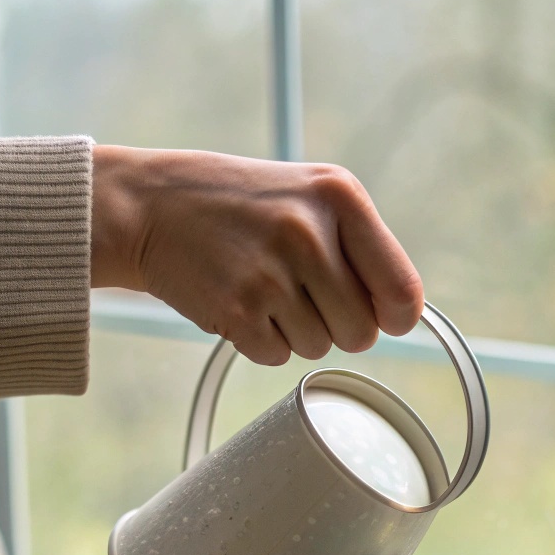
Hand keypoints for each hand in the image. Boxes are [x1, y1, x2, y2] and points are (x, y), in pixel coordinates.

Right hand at [91, 146, 424, 364]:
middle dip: (337, 325)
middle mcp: (309, 233)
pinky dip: (261, 341)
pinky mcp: (238, 311)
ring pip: (318, 348)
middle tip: (301, 292)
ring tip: (264, 286)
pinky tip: (240, 300)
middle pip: (361, 334)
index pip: (401, 291)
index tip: (380, 314)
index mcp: (340, 196)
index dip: (394, 316)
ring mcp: (271, 274)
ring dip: (295, 331)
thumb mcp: (310, 197)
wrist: (152, 205)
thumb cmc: (242, 207)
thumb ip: (362, 247)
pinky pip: (277, 358)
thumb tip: (402, 315)